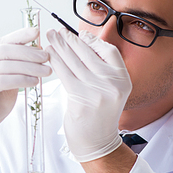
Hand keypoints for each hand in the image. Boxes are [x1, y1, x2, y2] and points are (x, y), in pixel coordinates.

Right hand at [0, 27, 50, 151]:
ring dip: (30, 67)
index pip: (3, 41)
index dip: (21, 35)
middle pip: (6, 50)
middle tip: (46, 57)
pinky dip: (22, 80)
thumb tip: (37, 49)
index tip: (37, 32)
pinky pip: (4, 80)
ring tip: (46, 71)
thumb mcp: (7, 79)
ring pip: (7, 65)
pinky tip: (34, 82)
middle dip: (29, 52)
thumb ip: (16, 65)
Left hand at [46, 28, 131, 161]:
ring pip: (75, 62)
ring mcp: (98, 92)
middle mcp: (113, 85)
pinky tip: (49, 55)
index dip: (93, 41)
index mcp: (123, 80)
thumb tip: (84, 41)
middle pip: (88, 55)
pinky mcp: (81, 99)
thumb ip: (101, 69)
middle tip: (57, 31)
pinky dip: (56, 62)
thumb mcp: (109, 90)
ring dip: (60, 47)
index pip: (110, 52)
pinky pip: (65, 74)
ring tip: (50, 38)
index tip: (78, 34)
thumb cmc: (98, 114)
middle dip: (70, 40)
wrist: (95, 142)